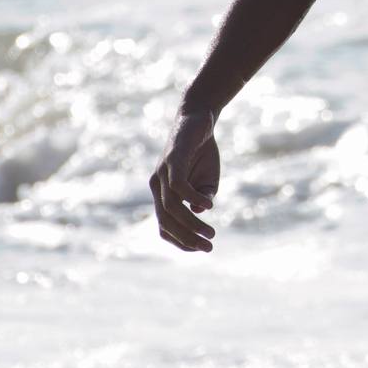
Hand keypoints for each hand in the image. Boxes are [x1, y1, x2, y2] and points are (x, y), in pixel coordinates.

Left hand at [150, 108, 220, 252]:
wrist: (199, 118)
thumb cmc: (202, 151)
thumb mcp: (208, 180)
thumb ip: (203, 197)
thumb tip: (199, 212)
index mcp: (162, 194)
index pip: (165, 226)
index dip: (180, 241)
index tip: (201, 249)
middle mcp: (157, 186)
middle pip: (166, 221)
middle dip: (187, 238)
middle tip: (209, 247)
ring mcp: (162, 173)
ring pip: (171, 207)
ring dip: (190, 224)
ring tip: (210, 233)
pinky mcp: (172, 160)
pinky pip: (178, 186)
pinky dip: (192, 198)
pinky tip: (207, 205)